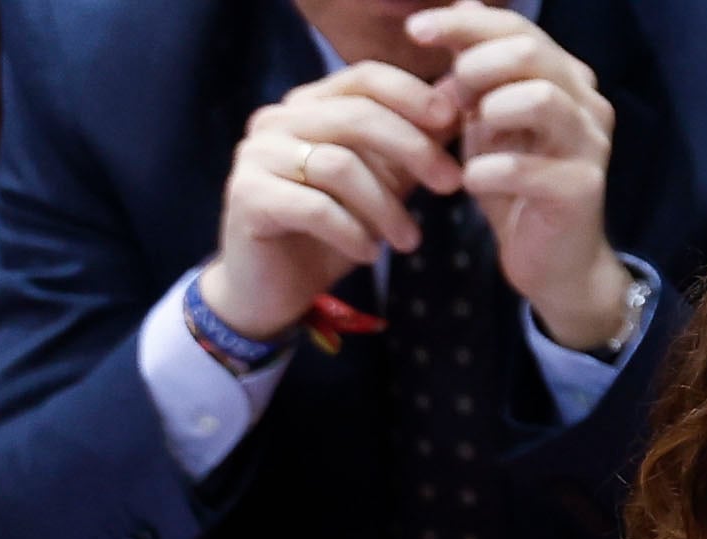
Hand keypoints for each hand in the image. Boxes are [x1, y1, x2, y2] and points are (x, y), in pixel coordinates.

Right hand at [203, 64, 464, 340]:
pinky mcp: (247, 196)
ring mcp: (256, 155)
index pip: (365, 78)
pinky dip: (351, 232)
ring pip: (339, 165)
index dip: (413, 95)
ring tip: (408, 241)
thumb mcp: (380, 187)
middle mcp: (277, 120)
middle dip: (413, 149)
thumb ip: (409, 149)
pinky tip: (369, 254)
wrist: (268, 291)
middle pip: (357, 115)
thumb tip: (459, 108)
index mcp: (308, 106)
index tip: (453, 123)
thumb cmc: (326, 236)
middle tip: (450, 184)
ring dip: (385, 205)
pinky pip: (314, 207)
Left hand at [408, 2, 626, 350]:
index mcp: (564, 77)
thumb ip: (473, 73)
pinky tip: (470, 182)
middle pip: (529, 52)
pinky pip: (528, 168)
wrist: (552, 263)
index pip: (515, 29)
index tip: (414, 30)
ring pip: (539, 98)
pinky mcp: (582, 189)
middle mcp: (586, 101)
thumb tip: (455, 9)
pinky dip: (488, 171)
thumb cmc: (515, 189)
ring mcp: (590, 144)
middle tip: (447, 101)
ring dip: (489, 113)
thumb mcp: (485, 123)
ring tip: (467, 138)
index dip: (463, 24)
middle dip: (474, 68)